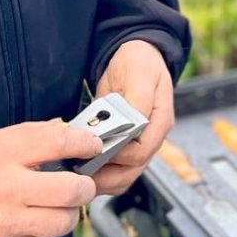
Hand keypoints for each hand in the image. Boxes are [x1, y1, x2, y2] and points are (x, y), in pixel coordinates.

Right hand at [0, 121, 100, 236]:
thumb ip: (30, 137)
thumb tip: (68, 134)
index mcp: (5, 153)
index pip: (60, 142)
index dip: (85, 144)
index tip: (92, 147)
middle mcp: (9, 188)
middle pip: (72, 190)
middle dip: (85, 186)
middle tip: (80, 184)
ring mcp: (7, 222)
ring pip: (63, 222)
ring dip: (66, 214)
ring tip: (54, 207)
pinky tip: (32, 226)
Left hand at [90, 39, 175, 195]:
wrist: (134, 58)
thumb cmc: (140, 62)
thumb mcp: (140, 73)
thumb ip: (138, 99)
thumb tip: (133, 125)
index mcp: (160, 121)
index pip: (142, 151)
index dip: (119, 154)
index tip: (96, 147)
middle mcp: (151, 137)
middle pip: (132, 171)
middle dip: (105, 175)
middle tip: (79, 171)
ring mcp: (138, 144)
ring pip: (122, 176)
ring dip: (99, 179)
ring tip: (76, 174)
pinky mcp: (123, 145)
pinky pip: (113, 170)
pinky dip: (97, 173)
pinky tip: (80, 168)